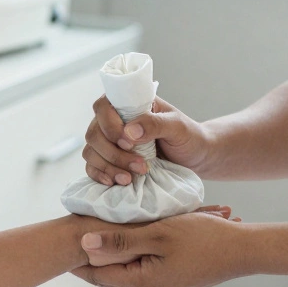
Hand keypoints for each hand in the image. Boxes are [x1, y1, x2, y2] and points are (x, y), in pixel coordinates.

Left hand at [73, 210, 246, 286]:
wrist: (242, 251)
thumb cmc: (203, 239)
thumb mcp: (157, 233)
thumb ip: (120, 239)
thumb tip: (84, 245)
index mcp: (143, 283)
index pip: (98, 275)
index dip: (78, 261)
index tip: (60, 247)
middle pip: (110, 276)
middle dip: (91, 260)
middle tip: (69, 243)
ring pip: (126, 272)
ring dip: (113, 254)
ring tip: (94, 237)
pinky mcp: (172, 282)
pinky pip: (143, 269)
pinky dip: (133, 255)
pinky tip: (128, 240)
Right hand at [83, 96, 210, 185]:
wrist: (196, 158)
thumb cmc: (189, 136)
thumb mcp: (177, 126)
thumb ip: (155, 124)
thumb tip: (129, 132)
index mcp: (128, 104)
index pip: (103, 107)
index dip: (109, 125)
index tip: (128, 142)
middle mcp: (113, 121)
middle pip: (94, 133)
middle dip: (113, 153)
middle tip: (140, 166)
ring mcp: (109, 142)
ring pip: (91, 151)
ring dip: (108, 167)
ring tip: (129, 179)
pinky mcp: (110, 161)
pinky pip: (92, 167)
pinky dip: (99, 175)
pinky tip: (113, 182)